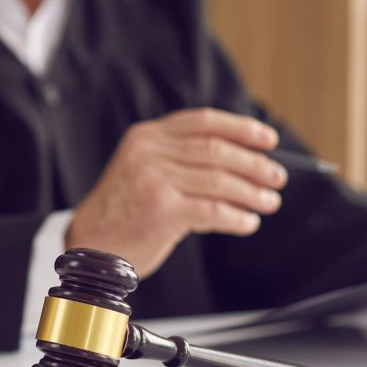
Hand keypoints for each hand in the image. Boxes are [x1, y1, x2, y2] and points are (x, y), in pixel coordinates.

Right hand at [67, 108, 288, 277]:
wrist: (91, 245)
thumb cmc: (122, 212)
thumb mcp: (143, 171)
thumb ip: (180, 161)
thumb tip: (241, 165)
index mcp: (146, 137)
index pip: (203, 122)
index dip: (241, 128)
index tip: (268, 140)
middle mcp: (148, 153)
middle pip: (217, 150)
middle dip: (254, 164)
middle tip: (276, 178)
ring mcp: (153, 180)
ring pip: (219, 180)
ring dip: (252, 193)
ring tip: (268, 203)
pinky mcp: (161, 210)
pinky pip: (213, 211)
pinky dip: (237, 218)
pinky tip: (247, 223)